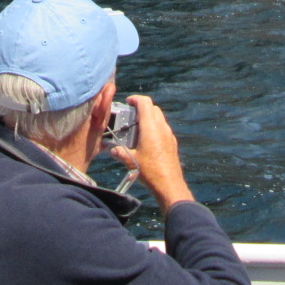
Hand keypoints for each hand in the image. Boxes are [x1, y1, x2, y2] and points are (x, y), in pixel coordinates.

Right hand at [110, 95, 195, 211]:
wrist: (169, 185)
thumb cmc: (150, 171)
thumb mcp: (131, 161)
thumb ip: (120, 153)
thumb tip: (112, 150)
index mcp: (151, 127)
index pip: (145, 103)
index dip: (135, 99)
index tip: (128, 102)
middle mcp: (162, 127)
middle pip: (153, 108)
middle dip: (142, 108)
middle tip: (131, 116)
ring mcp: (169, 134)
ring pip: (159, 118)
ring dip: (149, 118)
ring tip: (137, 129)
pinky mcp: (172, 142)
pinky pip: (163, 128)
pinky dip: (155, 128)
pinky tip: (147, 141)